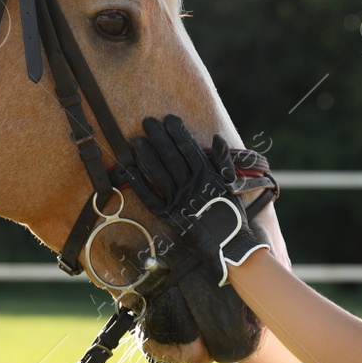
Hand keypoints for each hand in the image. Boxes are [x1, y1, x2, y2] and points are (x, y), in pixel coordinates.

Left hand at [131, 115, 271, 284]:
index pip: (189, 148)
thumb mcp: (231, 183)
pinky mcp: (169, 216)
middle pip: (170, 156)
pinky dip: (139, 184)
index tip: (168, 119)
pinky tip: (130, 171)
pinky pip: (150, 198)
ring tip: (136, 141)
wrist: (230, 243)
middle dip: (158, 137)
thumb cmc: (231, 212)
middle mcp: (191, 186)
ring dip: (145, 156)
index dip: (177, 132)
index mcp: (207, 176)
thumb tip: (217, 138)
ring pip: (158, 173)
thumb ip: (223, 160)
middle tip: (148, 122)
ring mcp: (178, 201)